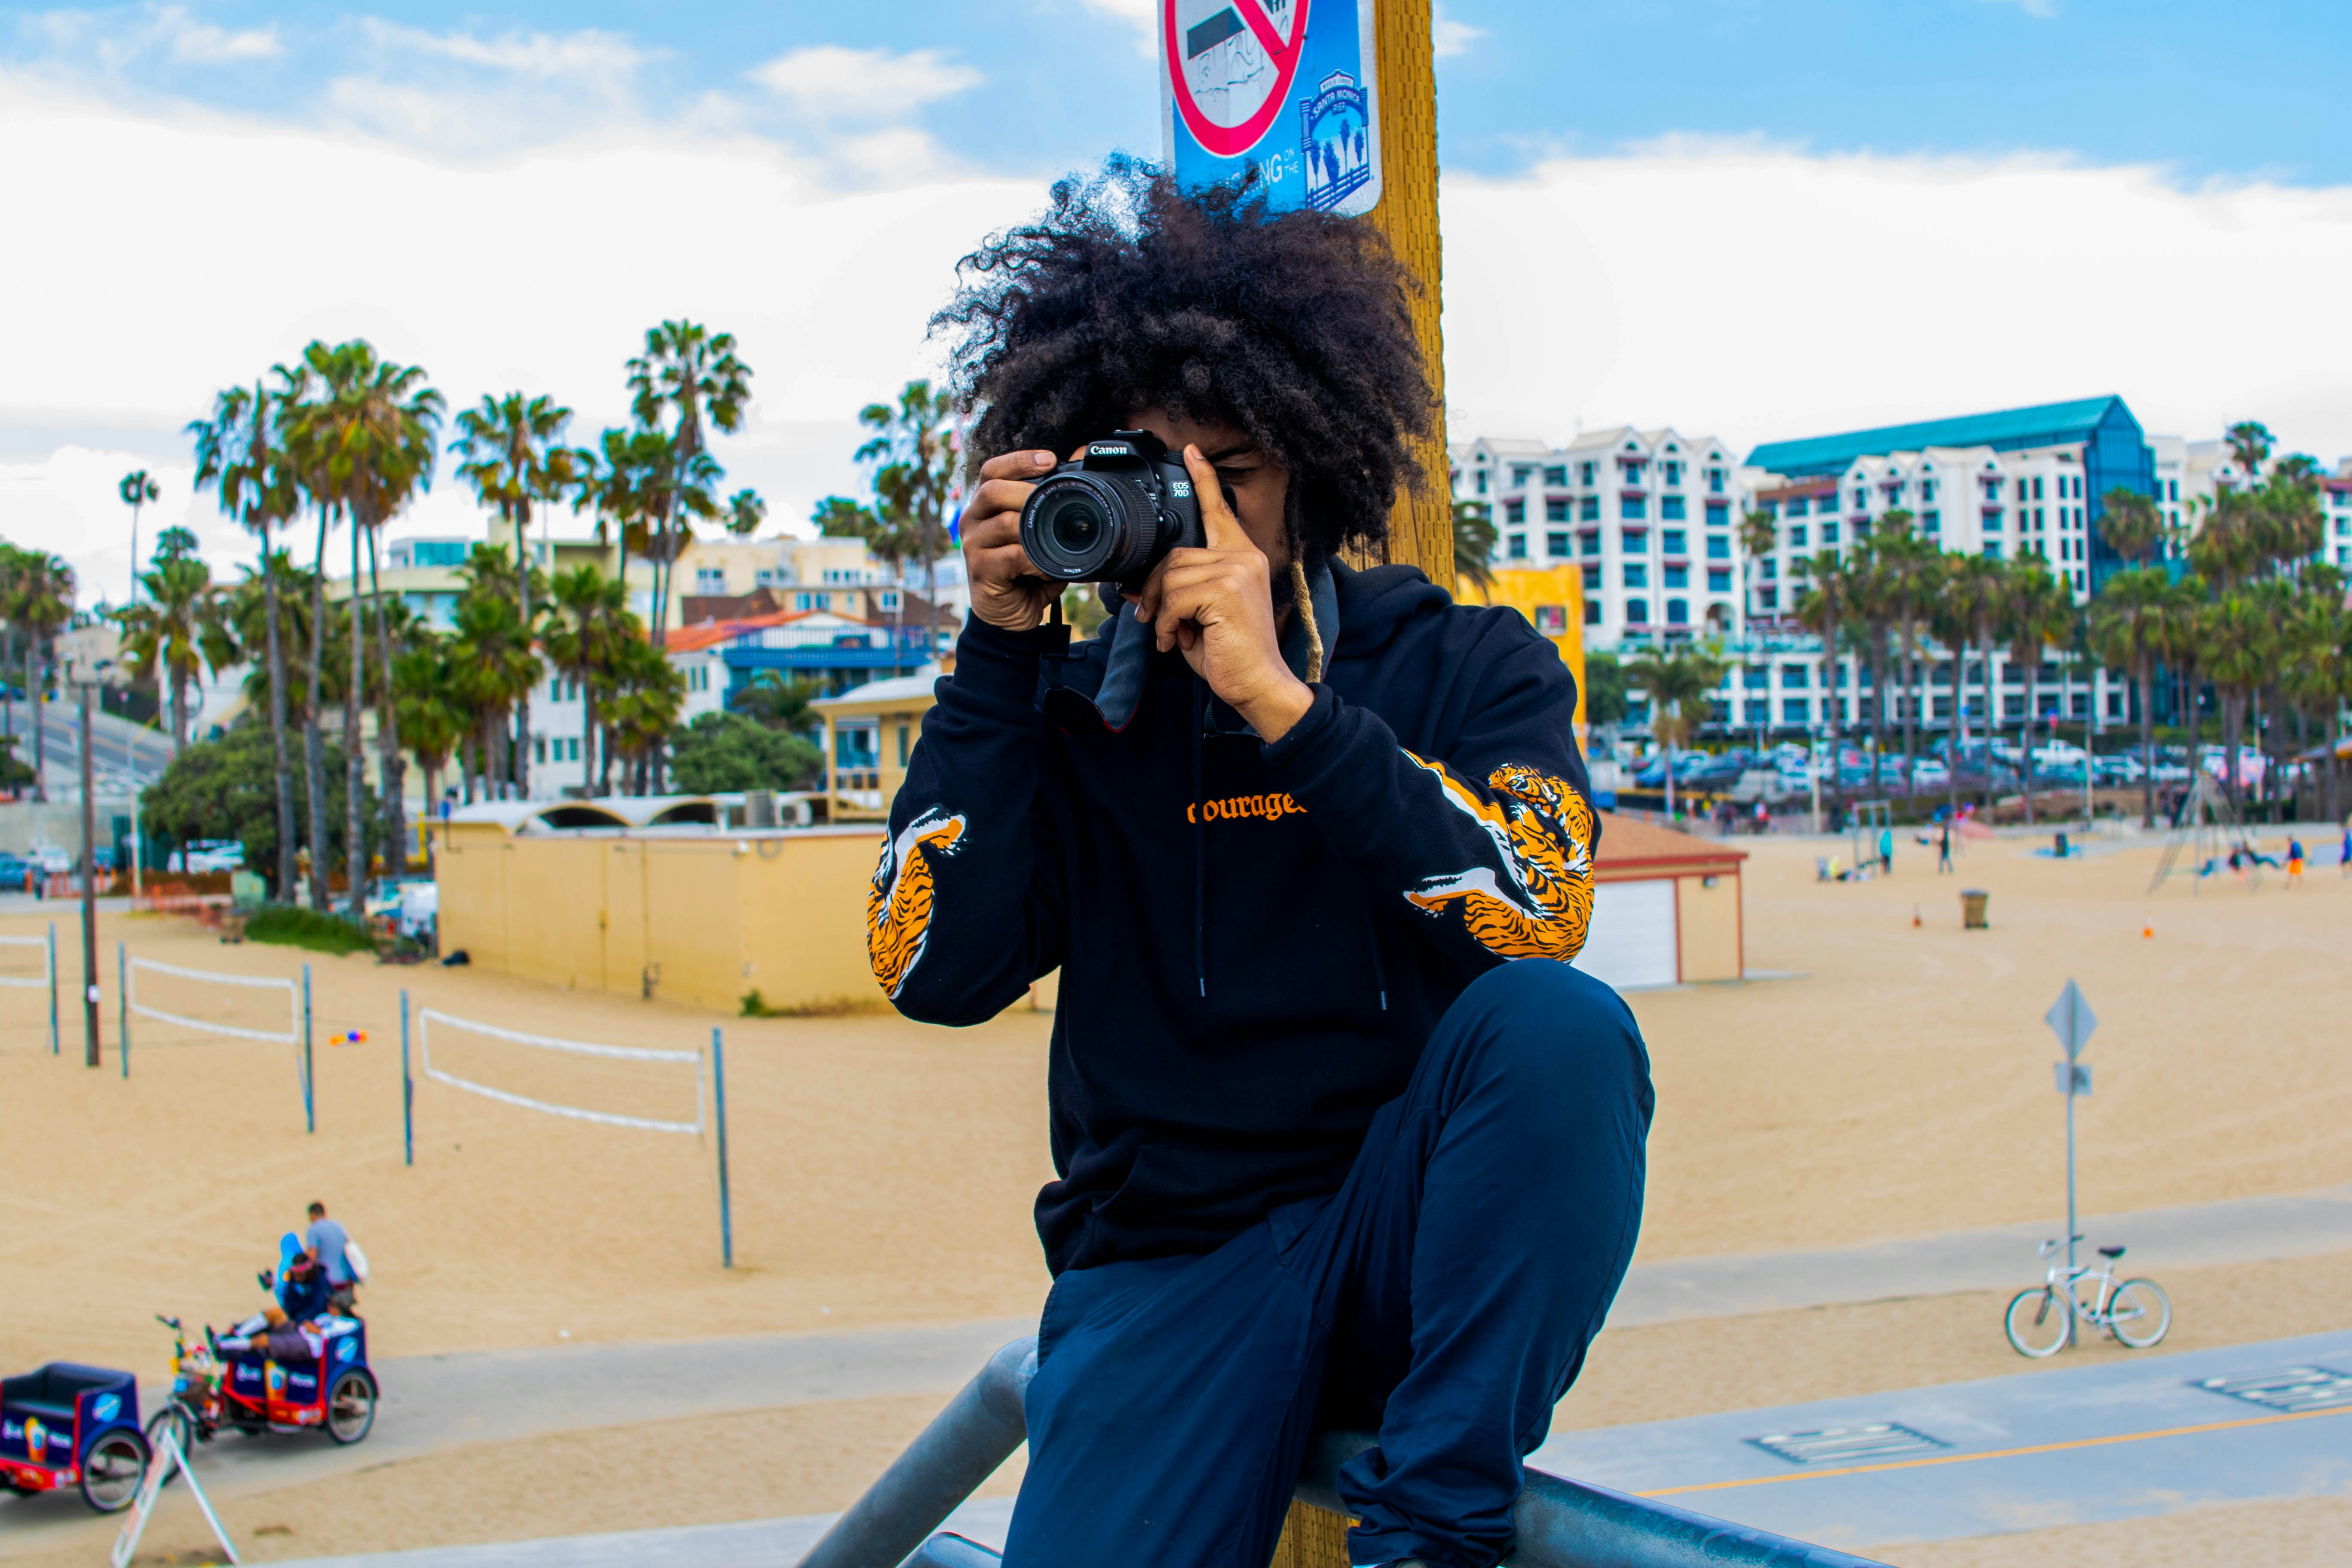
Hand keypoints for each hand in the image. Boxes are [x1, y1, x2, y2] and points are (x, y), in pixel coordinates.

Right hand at [959, 447, 1069, 630]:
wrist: (1009, 612)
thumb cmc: (1025, 568)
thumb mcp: (1038, 535)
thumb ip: (1049, 511)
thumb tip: (1085, 480)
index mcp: (986, 505)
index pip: (992, 470)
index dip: (1019, 460)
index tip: (1050, 459)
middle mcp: (973, 520)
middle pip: (992, 491)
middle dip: (1026, 491)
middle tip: (1054, 499)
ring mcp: (973, 546)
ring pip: (1003, 523)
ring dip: (1033, 529)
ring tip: (1053, 538)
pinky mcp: (980, 571)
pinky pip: (1010, 556)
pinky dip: (1034, 559)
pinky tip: (1046, 565)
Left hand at [1130, 444, 1314, 742]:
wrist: (1258, 684)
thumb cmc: (1230, 654)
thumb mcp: (1197, 617)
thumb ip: (1175, 594)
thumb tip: (1134, 588)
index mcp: (1242, 557)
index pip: (1219, 510)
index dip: (1203, 479)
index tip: (1188, 451)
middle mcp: (1244, 557)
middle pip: (1175, 554)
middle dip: (1155, 589)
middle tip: (1154, 620)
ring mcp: (1237, 571)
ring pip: (1171, 576)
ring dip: (1161, 612)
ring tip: (1173, 635)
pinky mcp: (1227, 590)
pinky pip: (1175, 598)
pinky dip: (1168, 625)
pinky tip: (1178, 642)